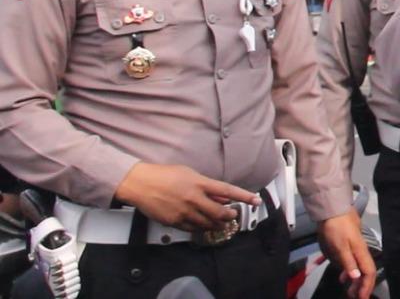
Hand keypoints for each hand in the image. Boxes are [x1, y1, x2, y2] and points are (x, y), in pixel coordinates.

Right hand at [115, 163, 259, 231]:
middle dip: (230, 216)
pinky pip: (193, 229)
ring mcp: (184, 212)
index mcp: (199, 183)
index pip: (228, 190)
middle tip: (233, 216)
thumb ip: (206, 185)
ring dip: (217, 225)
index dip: (244, 196)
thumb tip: (221, 195)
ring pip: (208, 224)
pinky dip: (201, 229)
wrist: (139, 184)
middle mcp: (194, 198)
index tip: (255, 201)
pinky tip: (203, 226)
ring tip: (220, 223)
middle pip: (220, 213)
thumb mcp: (189, 174)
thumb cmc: (164, 175)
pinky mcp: (174, 222)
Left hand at [318, 208, 375, 298]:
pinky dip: (350, 273)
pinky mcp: (349, 247)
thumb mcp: (340, 246)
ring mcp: (355, 249)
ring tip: (349, 292)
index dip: (367, 287)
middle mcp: (361, 252)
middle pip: (366, 273)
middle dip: (362, 287)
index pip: (369, 273)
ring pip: (360, 269)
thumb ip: (348, 262)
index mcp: (361, 252)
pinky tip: (342, 277)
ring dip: (356, 282)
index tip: (361, 298)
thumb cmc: (336, 228)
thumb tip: (357, 277)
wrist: (332, 210)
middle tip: (354, 297)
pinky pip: (353, 264)